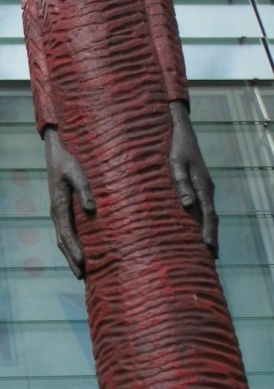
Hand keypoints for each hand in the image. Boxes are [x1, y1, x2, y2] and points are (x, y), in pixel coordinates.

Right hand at [43, 126, 95, 278]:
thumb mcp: (76, 171)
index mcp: (58, 206)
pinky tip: (81, 251)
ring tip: (81, 271)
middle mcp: (56, 212)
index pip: (66, 234)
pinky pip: (66, 232)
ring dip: (71, 255)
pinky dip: (72, 245)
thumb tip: (92, 210)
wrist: (55, 151)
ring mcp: (57, 212)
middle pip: (62, 242)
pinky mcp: (62, 209)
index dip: (74, 250)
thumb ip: (84, 190)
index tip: (84, 263)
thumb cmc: (67, 160)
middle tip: (82, 277)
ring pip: (63, 239)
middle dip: (71, 259)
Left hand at [168, 100, 218, 255]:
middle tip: (212, 256)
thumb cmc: (176, 148)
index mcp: (203, 185)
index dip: (208, 231)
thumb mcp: (175, 164)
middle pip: (211, 217)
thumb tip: (187, 204)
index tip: (208, 246)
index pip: (208, 214)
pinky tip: (198, 227)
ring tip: (207, 248)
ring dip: (208, 229)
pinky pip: (203, 206)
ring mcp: (204, 187)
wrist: (182, 132)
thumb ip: (181, 183)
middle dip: (211, 235)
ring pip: (209, 212)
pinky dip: (203, 219)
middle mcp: (207, 188)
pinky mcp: (199, 185)